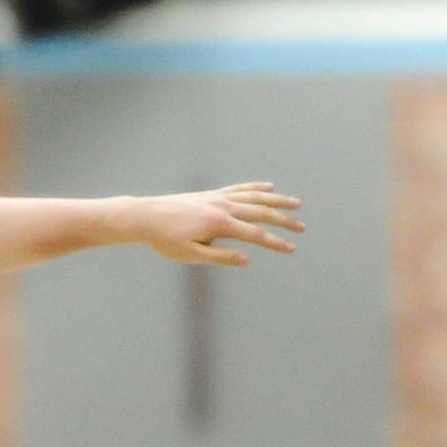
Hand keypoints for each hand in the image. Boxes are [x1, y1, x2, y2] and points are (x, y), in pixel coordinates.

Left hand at [122, 183, 303, 267]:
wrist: (145, 217)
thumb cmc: (165, 240)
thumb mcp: (191, 255)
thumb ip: (220, 257)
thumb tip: (247, 259)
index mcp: (219, 224)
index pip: (255, 234)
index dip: (275, 242)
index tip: (291, 249)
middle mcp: (222, 206)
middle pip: (261, 212)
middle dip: (283, 220)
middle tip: (302, 228)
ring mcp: (217, 197)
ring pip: (254, 197)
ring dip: (276, 201)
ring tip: (295, 204)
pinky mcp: (211, 194)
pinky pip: (239, 188)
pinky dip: (256, 188)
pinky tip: (268, 188)